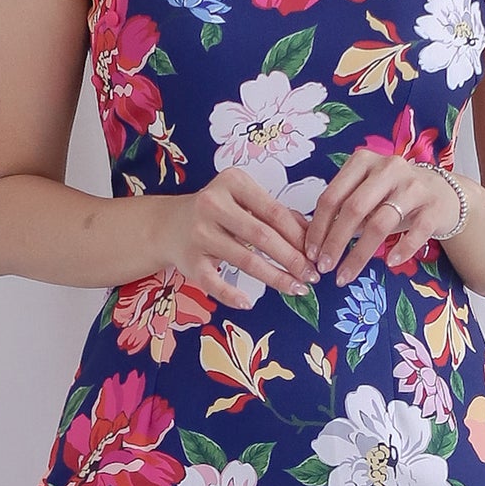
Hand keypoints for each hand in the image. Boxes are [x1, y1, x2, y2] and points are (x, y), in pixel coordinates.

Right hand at [160, 167, 319, 308]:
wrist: (168, 224)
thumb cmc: (218, 213)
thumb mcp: (245, 202)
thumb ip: (277, 214)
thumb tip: (313, 236)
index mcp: (233, 183)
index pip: (275, 212)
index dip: (299, 236)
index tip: (316, 254)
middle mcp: (213, 204)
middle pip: (262, 236)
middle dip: (292, 259)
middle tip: (311, 277)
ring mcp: (199, 232)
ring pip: (245, 260)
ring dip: (275, 278)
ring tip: (296, 289)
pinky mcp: (189, 260)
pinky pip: (214, 282)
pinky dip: (231, 295)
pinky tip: (249, 303)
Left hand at [303, 148, 462, 284]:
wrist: (445, 194)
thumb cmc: (396, 196)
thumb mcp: (367, 194)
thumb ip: (343, 210)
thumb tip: (313, 243)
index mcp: (363, 161)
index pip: (332, 196)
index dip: (318, 227)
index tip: (311, 253)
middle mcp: (388, 168)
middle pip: (353, 208)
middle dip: (335, 242)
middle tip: (325, 267)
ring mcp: (414, 186)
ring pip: (380, 223)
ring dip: (359, 254)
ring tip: (346, 275)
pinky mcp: (434, 206)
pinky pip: (415, 232)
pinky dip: (401, 250)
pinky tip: (389, 263)